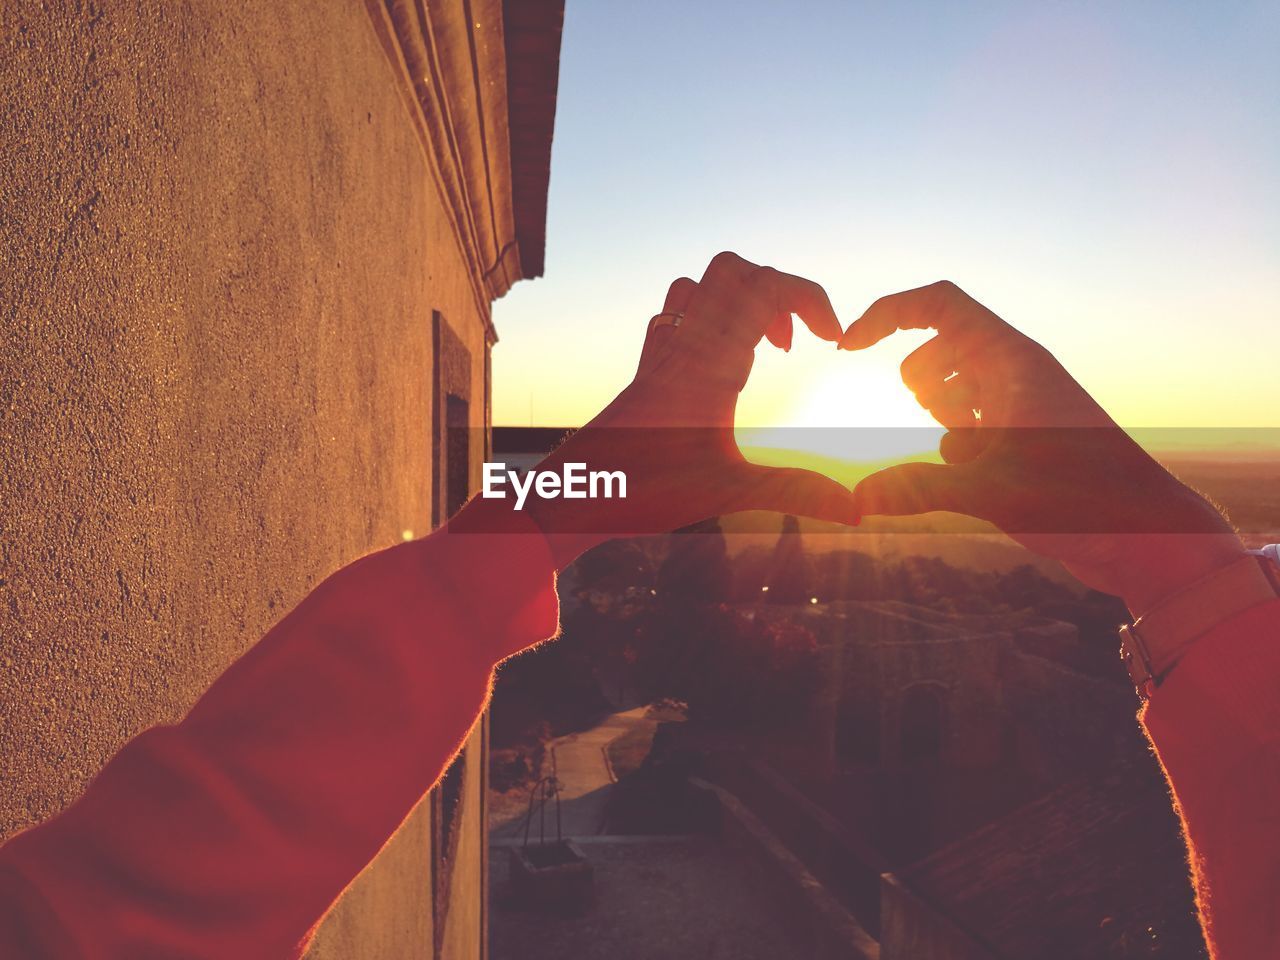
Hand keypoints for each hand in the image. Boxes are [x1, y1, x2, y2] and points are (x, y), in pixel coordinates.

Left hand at [517, 252, 857, 567]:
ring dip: (741, 300)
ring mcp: (660, 355)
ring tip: (765, 347)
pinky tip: (724, 366)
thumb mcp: (729, 493)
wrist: (569, 496)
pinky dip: (711, 320)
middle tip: (798, 342)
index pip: (764, 288)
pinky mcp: (646, 372)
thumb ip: (796, 492)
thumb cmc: (642, 491)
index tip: (834, 340)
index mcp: (709, 360)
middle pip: (733, 271)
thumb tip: (858, 512)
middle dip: (779, 290)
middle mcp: (682, 345)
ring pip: (700, 287)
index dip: (810, 298)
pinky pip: (676, 317)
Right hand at [839, 280, 1244, 616]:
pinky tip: (980, 477)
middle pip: (938, 345)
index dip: (886, 315)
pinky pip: (970, 420)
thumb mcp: (988, 492)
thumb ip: (915, 489)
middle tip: (943, 423)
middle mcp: (1015, 372)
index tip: (848, 349)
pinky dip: (958, 442)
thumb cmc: (1081, 501)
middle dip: (918, 381)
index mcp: (1011, 360)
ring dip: (939, 412)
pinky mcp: (1022, 435)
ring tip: (966, 450)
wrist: (1143, 535)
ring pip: (952, 383)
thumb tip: (855, 498)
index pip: (938, 304)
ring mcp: (1020, 402)